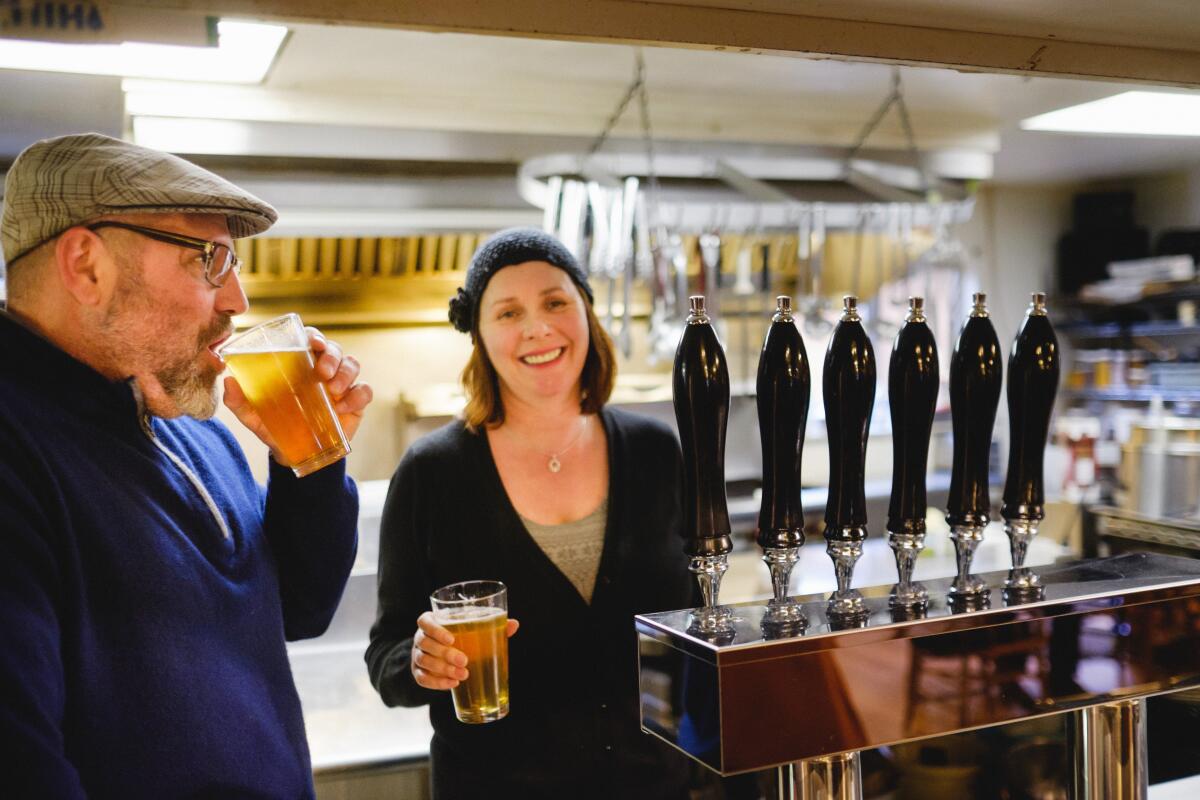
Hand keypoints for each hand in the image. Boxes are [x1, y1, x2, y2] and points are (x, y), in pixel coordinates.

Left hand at [223, 327, 373, 458]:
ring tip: (334, 389)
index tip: (312, 342)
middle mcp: (323, 369)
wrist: (294, 455)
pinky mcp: (355, 403)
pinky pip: (365, 391)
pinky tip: (344, 407)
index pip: (310, 340)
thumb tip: (228, 381)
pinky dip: (358, 396)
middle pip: (334, 349)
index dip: (314, 336)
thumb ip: (239, 400)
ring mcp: (341, 385)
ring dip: (346, 372)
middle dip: (331, 355)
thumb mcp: (253, 415)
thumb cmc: (274, 426)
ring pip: (352, 364)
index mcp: (299, 364)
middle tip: (322, 371)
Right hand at [411, 611, 519, 690]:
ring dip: (442, 669)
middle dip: (444, 653)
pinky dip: (436, 683)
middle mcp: (420, 637)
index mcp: (431, 622)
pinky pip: (421, 679)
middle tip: (464, 661)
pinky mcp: (418, 672)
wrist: (443, 656)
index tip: (452, 639)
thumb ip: (491, 625)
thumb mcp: (472, 629)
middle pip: (425, 643)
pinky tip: (452, 685)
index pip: (424, 621)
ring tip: (463, 675)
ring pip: (423, 661)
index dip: (435, 630)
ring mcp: (417, 655)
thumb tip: (514, 624)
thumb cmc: (461, 637)